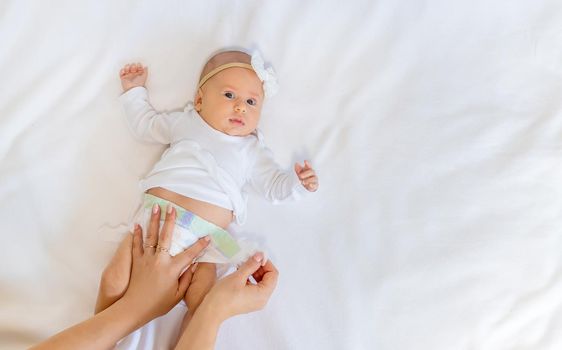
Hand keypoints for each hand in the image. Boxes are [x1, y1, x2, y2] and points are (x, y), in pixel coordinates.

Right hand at [119, 62, 147, 91]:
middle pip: (132, 66)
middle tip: (134, 69)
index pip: (138, 67)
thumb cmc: (139, 84)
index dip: (138, 65)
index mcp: (138, 74)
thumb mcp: (144, 77)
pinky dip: (122, 70)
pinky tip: (125, 72)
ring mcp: (128, 75)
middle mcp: (133, 74)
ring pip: (126, 68)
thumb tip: (146, 67)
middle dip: (133, 66)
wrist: (132, 89)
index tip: (139, 64)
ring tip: (128, 70)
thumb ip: (145, 71)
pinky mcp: (123, 78)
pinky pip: (121, 72)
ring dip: (127, 67)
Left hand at [121, 205, 209, 322]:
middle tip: (172, 207)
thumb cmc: (158, 304)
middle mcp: (160, 260)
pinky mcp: (136, 261)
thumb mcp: (177, 296)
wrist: (134, 309)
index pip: (190, 254)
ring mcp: (146, 259)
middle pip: (166, 236)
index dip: (200, 245)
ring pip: (151, 236)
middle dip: (170, 220)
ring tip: (155, 207)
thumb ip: (186, 280)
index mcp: (172, 269)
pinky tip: (137, 225)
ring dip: (153, 221)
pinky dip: (136, 234)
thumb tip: (193, 266)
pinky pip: (136, 245)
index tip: (208, 237)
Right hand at [200, 253, 278, 322]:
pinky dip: (250, 278)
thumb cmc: (224, 295)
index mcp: (263, 294)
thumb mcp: (238, 276)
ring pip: (261, 282)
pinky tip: (240, 272)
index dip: (266, 263)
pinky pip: (254, 287)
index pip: (273, 275)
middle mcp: (262, 299)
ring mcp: (255, 302)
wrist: (211, 311)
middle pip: (268, 278)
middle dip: (260, 267)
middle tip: (249, 258)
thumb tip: (260, 255)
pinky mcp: (248, 301)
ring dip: (254, 271)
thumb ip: (251, 264)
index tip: (257, 255)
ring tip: (243, 264)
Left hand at [294, 160, 318, 191]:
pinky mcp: (315, 185)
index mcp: (308, 170)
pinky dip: (312, 185)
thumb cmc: (304, 178)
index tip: (305, 161)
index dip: (307, 163)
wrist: (307, 185)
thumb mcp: (300, 173)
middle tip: (300, 176)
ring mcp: (314, 179)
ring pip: (313, 178)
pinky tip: (310, 184)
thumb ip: (298, 169)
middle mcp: (312, 174)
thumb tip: (296, 164)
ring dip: (308, 180)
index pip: (308, 166)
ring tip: (303, 182)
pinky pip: (315, 184)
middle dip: (305, 173)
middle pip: (311, 172)